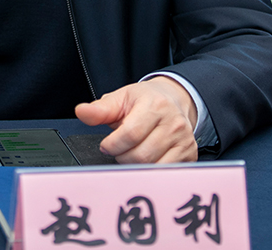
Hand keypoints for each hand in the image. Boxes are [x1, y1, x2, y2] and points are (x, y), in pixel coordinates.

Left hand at [74, 76, 198, 163]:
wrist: (173, 100)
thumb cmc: (145, 101)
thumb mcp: (121, 99)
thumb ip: (100, 110)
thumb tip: (81, 112)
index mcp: (155, 106)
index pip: (130, 135)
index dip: (112, 145)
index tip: (106, 145)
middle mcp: (173, 123)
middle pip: (140, 155)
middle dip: (122, 156)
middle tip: (120, 149)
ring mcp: (184, 140)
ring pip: (152, 167)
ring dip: (134, 164)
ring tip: (132, 151)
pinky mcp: (189, 154)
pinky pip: (165, 172)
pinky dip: (150, 170)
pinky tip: (146, 158)